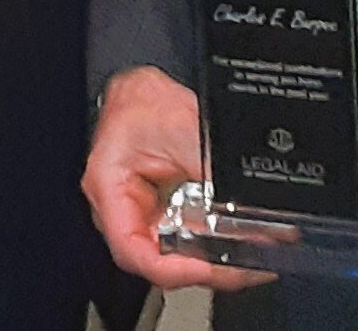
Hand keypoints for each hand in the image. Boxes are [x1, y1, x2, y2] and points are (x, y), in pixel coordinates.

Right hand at [80, 66, 267, 293]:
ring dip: (210, 259)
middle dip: (203, 269)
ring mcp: (139, 215)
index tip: (212, 267)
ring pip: (172, 254)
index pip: (136, 251)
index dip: (177, 269)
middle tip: (243, 268)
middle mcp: (118, 211)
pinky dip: (208, 243)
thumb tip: (243, 201)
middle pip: (157, 260)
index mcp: (109, 190)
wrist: (143, 89)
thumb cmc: (145, 102)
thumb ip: (210, 170)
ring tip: (248, 259)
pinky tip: (234, 243)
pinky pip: (182, 239)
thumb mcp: (184, 131)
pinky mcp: (157, 214)